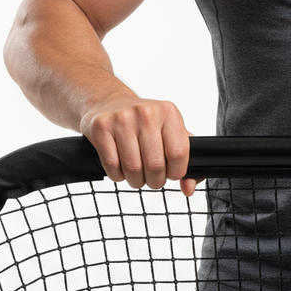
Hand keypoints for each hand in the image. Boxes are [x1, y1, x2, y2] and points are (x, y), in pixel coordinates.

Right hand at [80, 97, 197, 196]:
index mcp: (169, 113)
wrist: (109, 102)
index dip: (176, 172)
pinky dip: (118, 176)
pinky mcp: (101, 127)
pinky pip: (112, 166)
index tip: (171, 173)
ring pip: (133, 168)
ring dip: (136, 181)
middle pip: (155, 165)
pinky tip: (121, 169)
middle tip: (152, 178)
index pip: (179, 153)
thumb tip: (189, 188)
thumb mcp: (169, 132)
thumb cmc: (144, 122)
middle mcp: (146, 113)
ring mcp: (122, 119)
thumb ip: (185, 160)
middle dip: (155, 180)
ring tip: (137, 176)